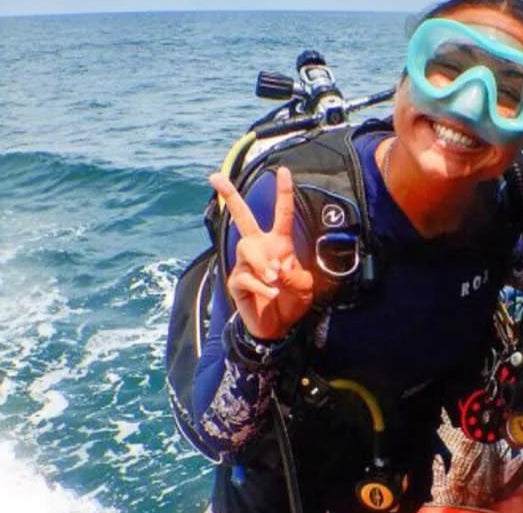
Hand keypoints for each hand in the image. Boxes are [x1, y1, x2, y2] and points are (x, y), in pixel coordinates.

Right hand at [209, 167, 314, 339]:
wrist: (280, 326)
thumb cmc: (293, 300)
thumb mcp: (304, 286)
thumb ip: (294, 274)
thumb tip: (276, 268)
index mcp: (280, 244)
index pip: (282, 215)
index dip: (283, 193)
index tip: (283, 171)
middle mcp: (260, 248)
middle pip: (242, 217)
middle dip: (230, 196)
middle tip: (215, 177)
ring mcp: (245, 264)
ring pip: (246, 248)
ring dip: (262, 262)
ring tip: (275, 279)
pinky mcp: (237, 281)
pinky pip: (245, 276)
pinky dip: (262, 286)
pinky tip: (272, 294)